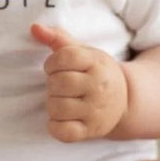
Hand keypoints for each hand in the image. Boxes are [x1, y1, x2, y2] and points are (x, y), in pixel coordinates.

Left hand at [31, 23, 127, 141]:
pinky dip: (55, 127)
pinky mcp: (91, 131)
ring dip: (52, 104)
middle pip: (59, 83)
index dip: (51, 62)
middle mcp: (99, 87)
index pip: (64, 57)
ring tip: (61, 100)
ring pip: (57, 108)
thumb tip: (34, 27)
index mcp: (96, 63)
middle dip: (52, 83)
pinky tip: (59, 118)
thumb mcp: (83, 51)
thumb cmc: (95, 72)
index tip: (53, 67)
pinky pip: (64, 133)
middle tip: (59, 85)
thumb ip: (57, 38)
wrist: (126, 100)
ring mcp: (96, 111)